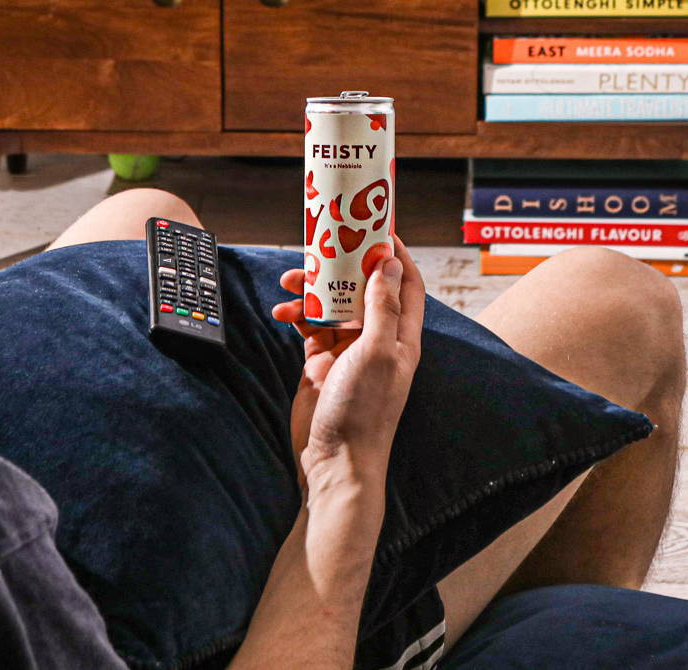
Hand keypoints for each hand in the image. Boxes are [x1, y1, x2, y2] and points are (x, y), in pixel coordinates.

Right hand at [271, 236, 424, 494]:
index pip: (405, 283)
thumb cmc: (363, 412)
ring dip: (312, 290)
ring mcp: (349, 352)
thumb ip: (382, 307)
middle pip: (363, 289)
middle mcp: (378, 340)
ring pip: (332, 306)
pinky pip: (310, 328)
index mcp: (402, 336)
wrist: (335, 462)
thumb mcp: (376, 352)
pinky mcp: (321, 364)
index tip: (375, 226)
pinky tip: (282, 313)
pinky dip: (296, 316)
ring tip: (288, 281)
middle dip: (342, 266)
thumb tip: (389, 263)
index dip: (395, 254)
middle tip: (320, 245)